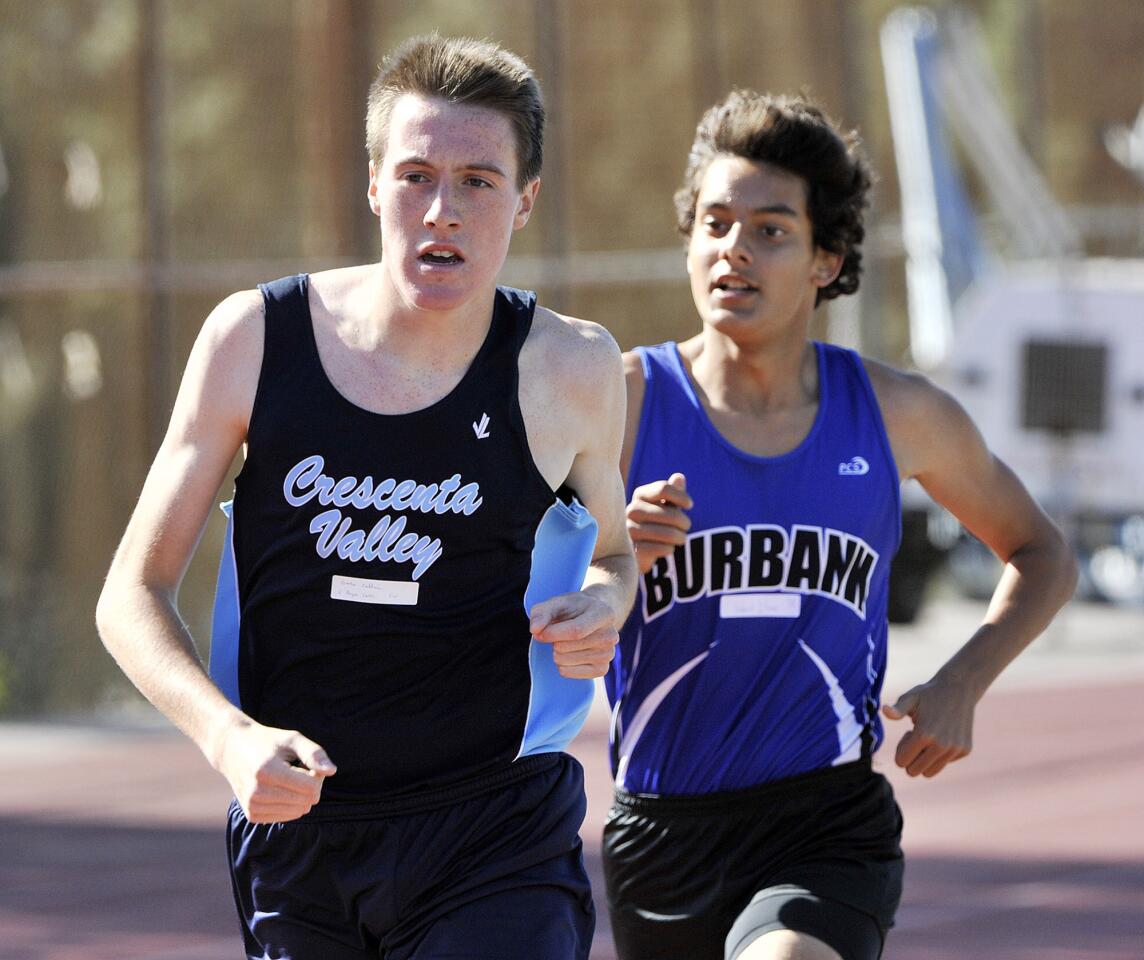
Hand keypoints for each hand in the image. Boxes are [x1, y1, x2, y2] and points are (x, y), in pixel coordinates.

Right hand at [213, 719, 336, 822]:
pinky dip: (290, 804)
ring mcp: (252, 806)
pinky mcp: (252, 815)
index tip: (309, 764)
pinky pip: (287, 816)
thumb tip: (332, 771)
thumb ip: (314, 753)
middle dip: (311, 786)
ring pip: (298, 812)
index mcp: (268, 771)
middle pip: (306, 802)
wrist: (232, 750)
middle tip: (299, 770)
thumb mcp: (292, 739)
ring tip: (287, 778)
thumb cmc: (268, 742)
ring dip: (300, 796)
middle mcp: (257, 792)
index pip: (311, 788)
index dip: (318, 776)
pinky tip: (279, 788)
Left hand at [529, 591, 619, 678]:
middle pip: (566, 647)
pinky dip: (561, 664)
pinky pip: (567, 672)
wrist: (592, 616)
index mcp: (604, 613)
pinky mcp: (602, 669)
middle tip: (558, 632)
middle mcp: (611, 635)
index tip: (539, 632)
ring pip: (565, 661)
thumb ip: (542, 613)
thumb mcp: (556, 603)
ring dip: (556, 652)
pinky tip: (569, 653)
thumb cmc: (572, 609)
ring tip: (566, 641)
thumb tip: (535, 630)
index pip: (576, 631)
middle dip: (553, 641)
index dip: (553, 634)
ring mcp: (608, 654)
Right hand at [626, 472, 691, 573]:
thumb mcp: (665, 506)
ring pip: (668, 533)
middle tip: (686, 527)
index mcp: (640, 495)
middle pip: (670, 514)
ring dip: (680, 537)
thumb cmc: (656, 522)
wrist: (637, 550)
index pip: (663, 489)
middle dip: (684, 522)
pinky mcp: (633, 550)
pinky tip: (667, 548)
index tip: (689, 505)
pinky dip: (669, 549)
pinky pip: (662, 548)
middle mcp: (632, 510)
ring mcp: (630, 530)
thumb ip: (672, 492)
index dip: (682, 497)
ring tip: (680, 538)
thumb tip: (679, 477)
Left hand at [882, 679, 974, 777]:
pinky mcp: (965, 750)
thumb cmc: (929, 694)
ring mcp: (955, 749)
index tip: (908, 733)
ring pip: (930, 772)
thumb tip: (885, 711)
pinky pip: (944, 763)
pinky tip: (942, 734)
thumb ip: (897, 710)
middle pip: (914, 771)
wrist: (959, 688)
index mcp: (924, 734)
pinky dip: (940, 754)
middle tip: (916, 738)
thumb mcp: (909, 698)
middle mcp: (941, 745)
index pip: (901, 762)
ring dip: (924, 759)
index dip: (900, 750)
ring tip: (928, 738)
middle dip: (910, 758)